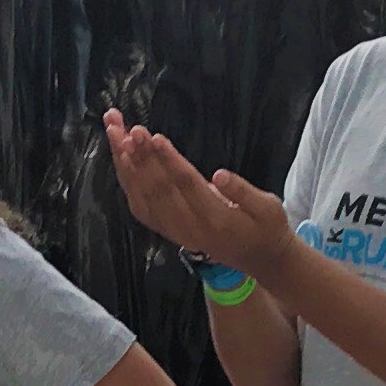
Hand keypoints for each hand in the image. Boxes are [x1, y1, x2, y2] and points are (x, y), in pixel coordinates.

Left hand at [103, 112, 292, 274]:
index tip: (152, 136)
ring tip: (115, 132)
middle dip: (139, 155)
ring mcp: (175, 230)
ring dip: (126, 163)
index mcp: (215, 219)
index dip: (167, 160)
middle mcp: (189, 227)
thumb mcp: (269, 209)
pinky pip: (140, 207)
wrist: (258, 259)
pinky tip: (119, 156)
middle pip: (157, 188)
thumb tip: (220, 176)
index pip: (186, 185)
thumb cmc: (267, 228)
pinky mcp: (168, 230)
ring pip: (142, 196)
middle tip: (126, 126)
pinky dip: (127, 180)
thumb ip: (244, 192)